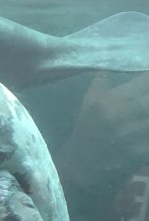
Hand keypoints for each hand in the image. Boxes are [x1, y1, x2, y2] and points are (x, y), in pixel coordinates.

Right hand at [55, 72, 148, 191]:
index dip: (148, 79)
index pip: (145, 81)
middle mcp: (123, 114)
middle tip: (146, 106)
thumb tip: (107, 53)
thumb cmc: (86, 131)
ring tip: (145, 118)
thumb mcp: (89, 102)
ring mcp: (132, 135)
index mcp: (112, 99)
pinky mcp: (138, 153)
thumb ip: (101, 79)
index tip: (147, 83)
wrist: (79, 167)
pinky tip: (145, 133)